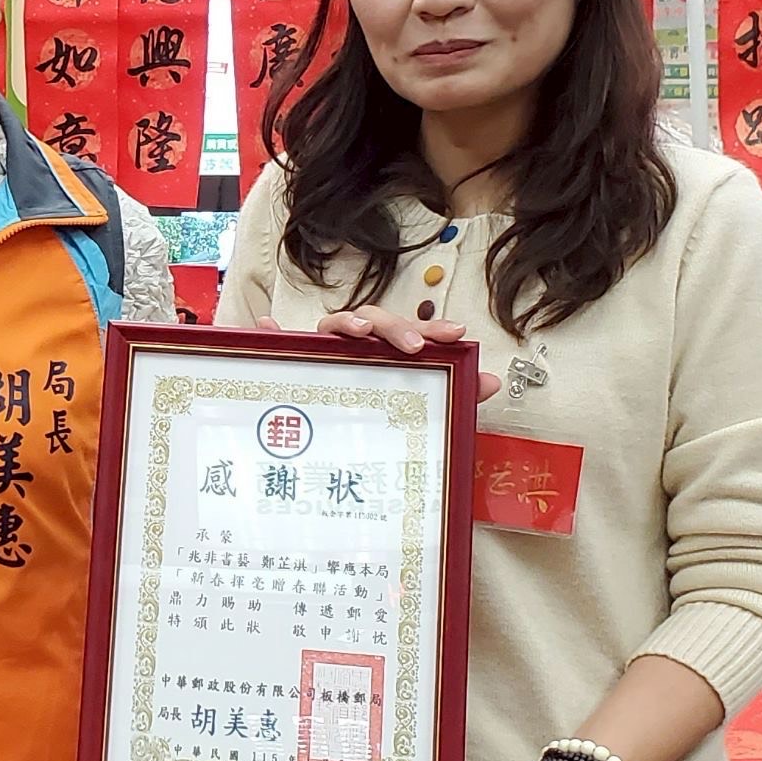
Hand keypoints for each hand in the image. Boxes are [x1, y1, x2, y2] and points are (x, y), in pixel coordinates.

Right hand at [270, 309, 503, 402]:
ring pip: (332, 325)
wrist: (328, 442)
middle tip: (414, 347)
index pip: (410, 330)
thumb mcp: (422, 408)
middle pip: (372, 318)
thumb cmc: (374, 415)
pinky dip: (271, 334)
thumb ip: (457, 393)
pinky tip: (267, 328)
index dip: (432, 328)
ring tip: (359, 332)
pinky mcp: (294, 362)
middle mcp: (356, 345)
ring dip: (346, 322)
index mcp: (387, 351)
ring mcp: (324, 351)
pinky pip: (278, 344)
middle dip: (394, 326)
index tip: (456, 333)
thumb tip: (494, 381)